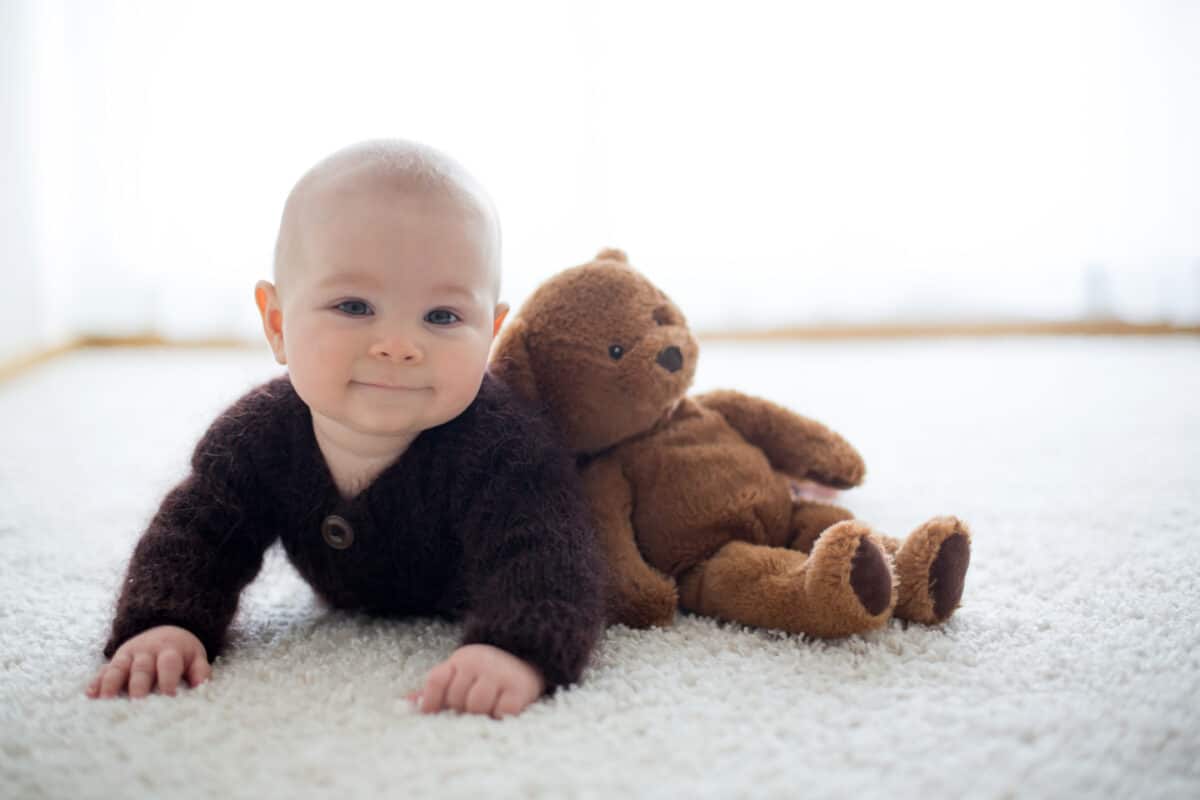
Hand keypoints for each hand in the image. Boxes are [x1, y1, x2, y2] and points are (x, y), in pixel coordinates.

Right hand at [86, 625, 210, 698]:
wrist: (166, 629)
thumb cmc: (181, 652)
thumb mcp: (196, 657)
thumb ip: (200, 671)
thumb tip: (201, 686)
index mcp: (169, 651)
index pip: (168, 664)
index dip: (168, 680)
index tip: (168, 698)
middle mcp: (146, 651)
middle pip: (141, 669)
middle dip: (138, 686)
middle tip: (136, 705)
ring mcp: (128, 655)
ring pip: (118, 668)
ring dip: (111, 684)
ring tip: (107, 702)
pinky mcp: (114, 660)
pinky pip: (103, 670)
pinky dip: (96, 682)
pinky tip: (90, 695)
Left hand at [410, 644, 544, 718]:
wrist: (531, 655)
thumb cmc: (489, 674)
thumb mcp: (461, 674)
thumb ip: (436, 689)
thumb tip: (404, 703)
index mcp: (461, 659)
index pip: (436, 680)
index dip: (430, 701)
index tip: (433, 714)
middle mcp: (480, 662)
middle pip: (456, 698)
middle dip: (461, 710)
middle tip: (471, 711)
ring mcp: (500, 673)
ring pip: (477, 706)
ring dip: (480, 715)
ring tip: (487, 712)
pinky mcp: (520, 687)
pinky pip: (502, 711)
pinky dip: (500, 716)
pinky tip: (502, 712)